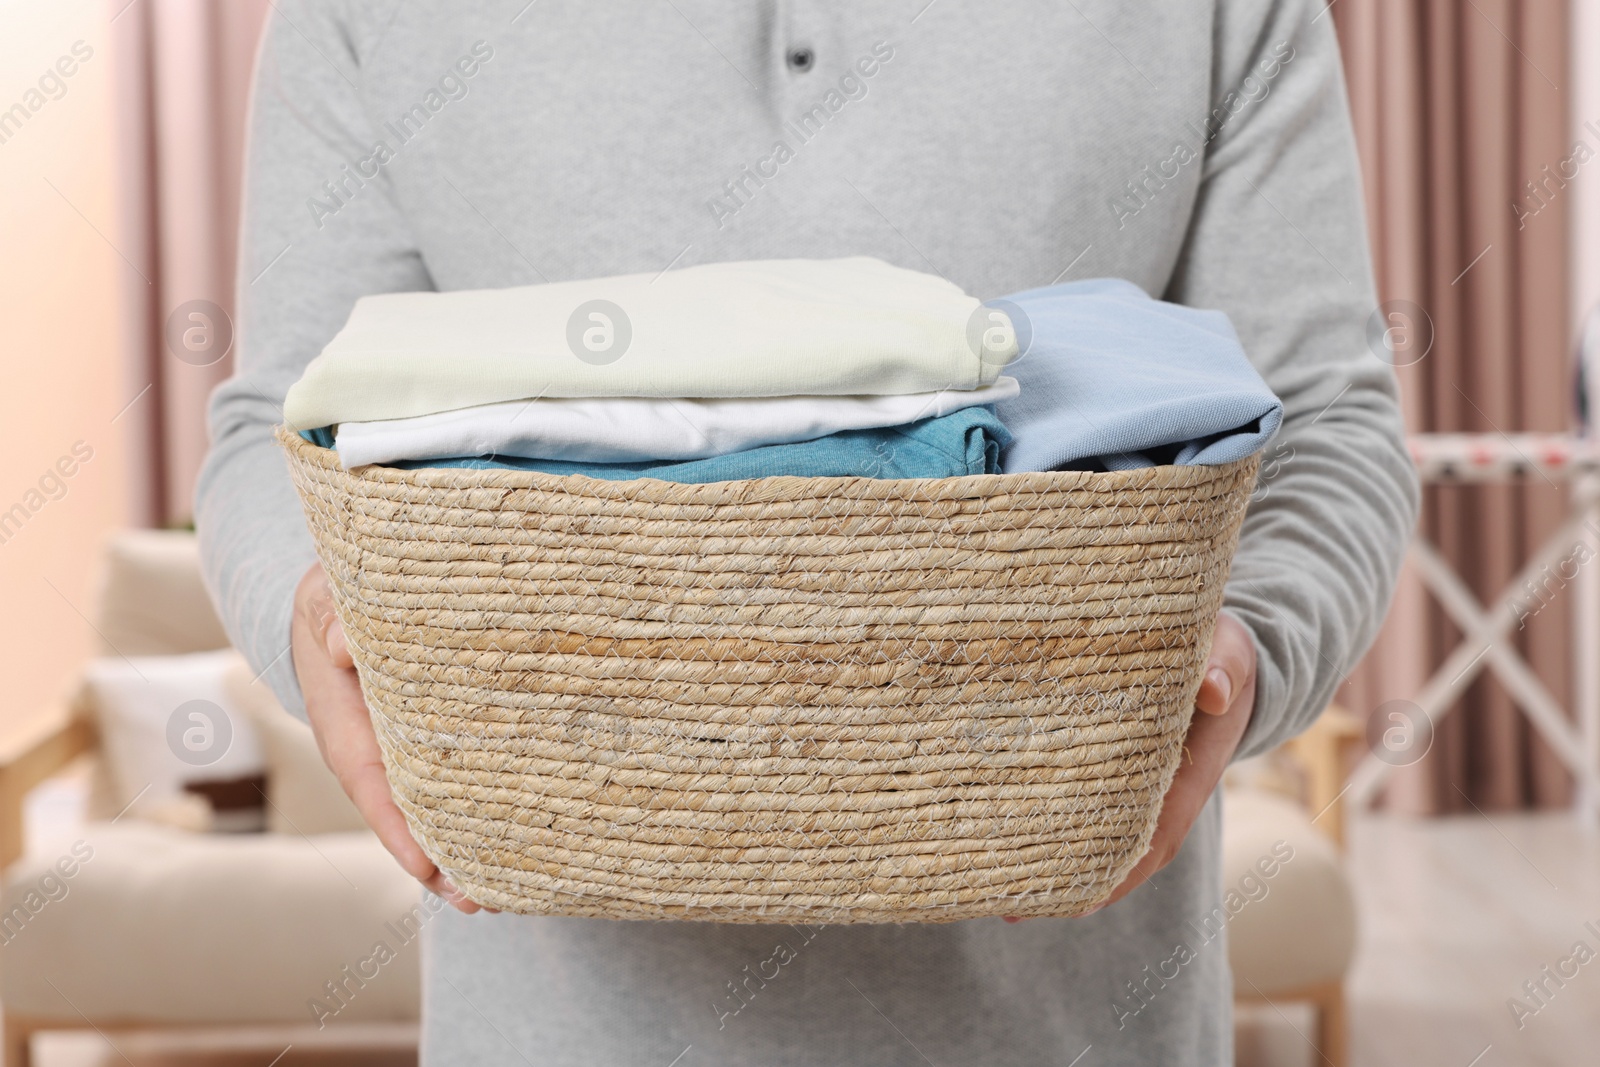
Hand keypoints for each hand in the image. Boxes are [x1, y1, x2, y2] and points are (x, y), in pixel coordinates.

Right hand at [291, 562, 483, 913]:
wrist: (339, 599)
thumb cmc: (334, 598)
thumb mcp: (323, 601)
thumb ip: (330, 622)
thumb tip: (348, 648)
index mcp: (344, 724)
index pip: (369, 783)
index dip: (396, 826)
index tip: (425, 865)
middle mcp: (372, 750)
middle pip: (405, 815)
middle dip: (439, 860)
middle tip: (482, 899)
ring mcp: (400, 751)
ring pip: (430, 809)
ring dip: (461, 851)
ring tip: (504, 895)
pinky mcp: (428, 742)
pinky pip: (450, 782)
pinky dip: (474, 812)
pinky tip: (514, 843)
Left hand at [1004, 611, 1256, 921]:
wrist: (1225, 651)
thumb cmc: (1227, 653)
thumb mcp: (1231, 653)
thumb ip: (1225, 669)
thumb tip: (1212, 692)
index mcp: (1193, 774)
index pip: (1157, 836)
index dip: (1122, 871)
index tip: (1083, 900)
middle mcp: (1163, 791)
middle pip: (1119, 851)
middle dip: (1074, 883)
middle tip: (1014, 908)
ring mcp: (1140, 783)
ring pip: (1098, 833)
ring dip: (1056, 862)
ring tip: (997, 891)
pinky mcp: (1115, 764)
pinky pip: (1086, 802)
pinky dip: (1054, 822)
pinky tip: (1007, 833)